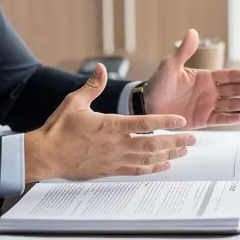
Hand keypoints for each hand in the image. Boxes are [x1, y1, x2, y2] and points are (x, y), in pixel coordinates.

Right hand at [24, 65, 191, 182]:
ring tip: (184, 151)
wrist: (46, 155)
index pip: (145, 123)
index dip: (166, 121)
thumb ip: (92, 85)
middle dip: (176, 141)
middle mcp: (117, 144)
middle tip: (193, 139)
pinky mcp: (110, 170)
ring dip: (169, 154)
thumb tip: (100, 68)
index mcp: (111, 125)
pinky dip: (153, 168)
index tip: (181, 121)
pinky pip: (137, 170)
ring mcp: (114, 159)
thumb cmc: (58, 129)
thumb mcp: (75, 102)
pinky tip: (164, 165)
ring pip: (148, 158)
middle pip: (154, 143)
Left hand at [144, 29, 239, 127]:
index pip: (230, 76)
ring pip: (231, 105)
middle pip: (236, 90)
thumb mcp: (170, 66)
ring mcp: (207, 106)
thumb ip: (183, 52)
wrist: (147, 105)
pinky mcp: (202, 120)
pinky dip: (229, 120)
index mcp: (205, 77)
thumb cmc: (158, 84)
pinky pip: (218, 120)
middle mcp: (210, 91)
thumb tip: (192, 32)